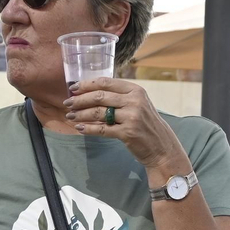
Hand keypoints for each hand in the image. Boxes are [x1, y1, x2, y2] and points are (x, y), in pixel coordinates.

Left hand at [64, 79, 187, 173]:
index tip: (73, 88)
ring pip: (98, 112)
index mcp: (135, 90)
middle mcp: (134, 101)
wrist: (161, 146)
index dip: (87, 84)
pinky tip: (80, 129)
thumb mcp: (138, 104)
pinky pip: (102, 129)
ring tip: (71, 116)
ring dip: (81, 114)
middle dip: (80, 99)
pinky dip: (89, 129)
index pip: (106, 82)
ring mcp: (131, 117)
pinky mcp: (127, 133)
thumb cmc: (146, 124)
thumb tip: (92, 92)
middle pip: (100, 96)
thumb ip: (120, 96)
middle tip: (68, 103)